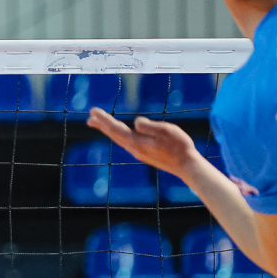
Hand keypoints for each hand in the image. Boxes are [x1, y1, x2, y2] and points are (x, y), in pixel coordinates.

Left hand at [85, 108, 200, 174]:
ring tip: (99, 124)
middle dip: (102, 125)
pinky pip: (126, 142)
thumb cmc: (179, 147)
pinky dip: (118, 135)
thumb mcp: (167, 131)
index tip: (93, 111)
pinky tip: (120, 134)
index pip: (116, 128)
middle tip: (89, 117)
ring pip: (119, 139)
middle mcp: (134, 149)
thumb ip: (149, 127)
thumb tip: (136, 122)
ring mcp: (139, 152)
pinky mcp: (144, 154)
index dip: (104, 119)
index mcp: (137, 142)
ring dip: (108, 130)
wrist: (187, 166)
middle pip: (114, 134)